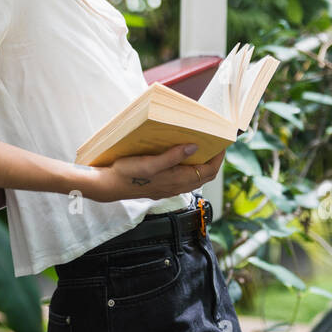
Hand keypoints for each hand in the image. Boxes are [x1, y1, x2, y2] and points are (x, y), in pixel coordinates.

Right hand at [81, 142, 226, 204]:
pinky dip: (190, 167)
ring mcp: (169, 188)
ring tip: (201, 147)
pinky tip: (182, 156)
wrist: (109, 185)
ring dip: (201, 164)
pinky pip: (184, 178)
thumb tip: (195, 148)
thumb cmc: (128, 173)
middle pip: (204, 175)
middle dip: (213, 160)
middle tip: (215, 143)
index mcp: (177, 180)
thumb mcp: (150, 163)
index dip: (218, 158)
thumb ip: (173, 156)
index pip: (208, 171)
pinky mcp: (161, 186)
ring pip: (194, 178)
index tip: (222, 143)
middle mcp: (176, 186)